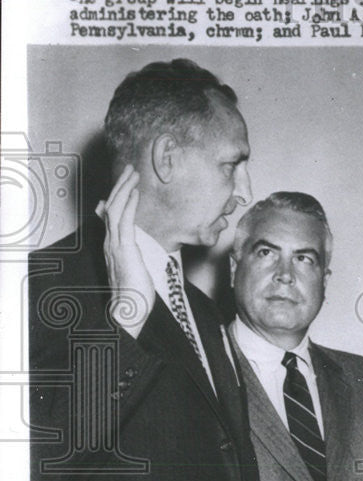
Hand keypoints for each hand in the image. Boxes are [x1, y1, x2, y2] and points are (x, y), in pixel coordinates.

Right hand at [97, 165, 153, 336]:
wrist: (128, 310)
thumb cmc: (134, 291)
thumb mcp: (133, 266)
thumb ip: (130, 250)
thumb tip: (132, 241)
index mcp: (112, 244)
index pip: (112, 214)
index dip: (118, 195)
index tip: (127, 181)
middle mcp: (110, 242)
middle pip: (112, 207)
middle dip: (121, 186)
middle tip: (130, 169)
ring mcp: (115, 245)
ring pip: (116, 210)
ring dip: (125, 189)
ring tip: (133, 175)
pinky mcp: (124, 250)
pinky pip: (124, 223)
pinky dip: (129, 205)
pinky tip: (135, 193)